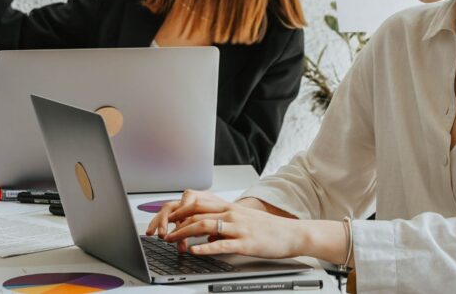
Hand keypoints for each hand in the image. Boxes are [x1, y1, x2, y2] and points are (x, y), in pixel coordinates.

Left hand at [145, 190, 328, 260]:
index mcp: (230, 208)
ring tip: (171, 240)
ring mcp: (238, 227)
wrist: (292, 233)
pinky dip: (205, 247)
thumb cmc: (269, 229)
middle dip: (176, 221)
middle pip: (197, 212)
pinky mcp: (245, 242)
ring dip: (184, 233)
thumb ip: (223, 224)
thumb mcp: (243, 222)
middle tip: (162, 230)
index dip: (179, 210)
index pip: (199, 204)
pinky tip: (194, 250)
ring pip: (205, 225)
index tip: (166, 219)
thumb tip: (205, 232)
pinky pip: (221, 243)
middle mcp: (232, 214)